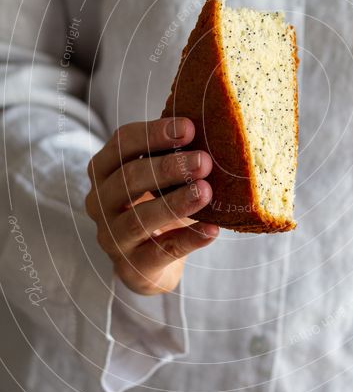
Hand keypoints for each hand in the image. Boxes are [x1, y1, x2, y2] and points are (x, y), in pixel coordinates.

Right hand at [85, 117, 217, 294]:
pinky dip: (188, 240)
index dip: (154, 134)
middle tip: (204, 162)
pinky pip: (161, 252)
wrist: (150, 262)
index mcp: (104, 170)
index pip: (122, 143)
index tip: (190, 128)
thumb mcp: (157, 177)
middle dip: (168, 168)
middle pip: (128, 179)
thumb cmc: (155, 205)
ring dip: (174, 203)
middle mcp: (100, 202)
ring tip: (206, 192)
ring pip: (138, 219)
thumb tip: (212, 125)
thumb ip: (173, 154)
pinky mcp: (132, 266)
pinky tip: (212, 230)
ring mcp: (112, 237)